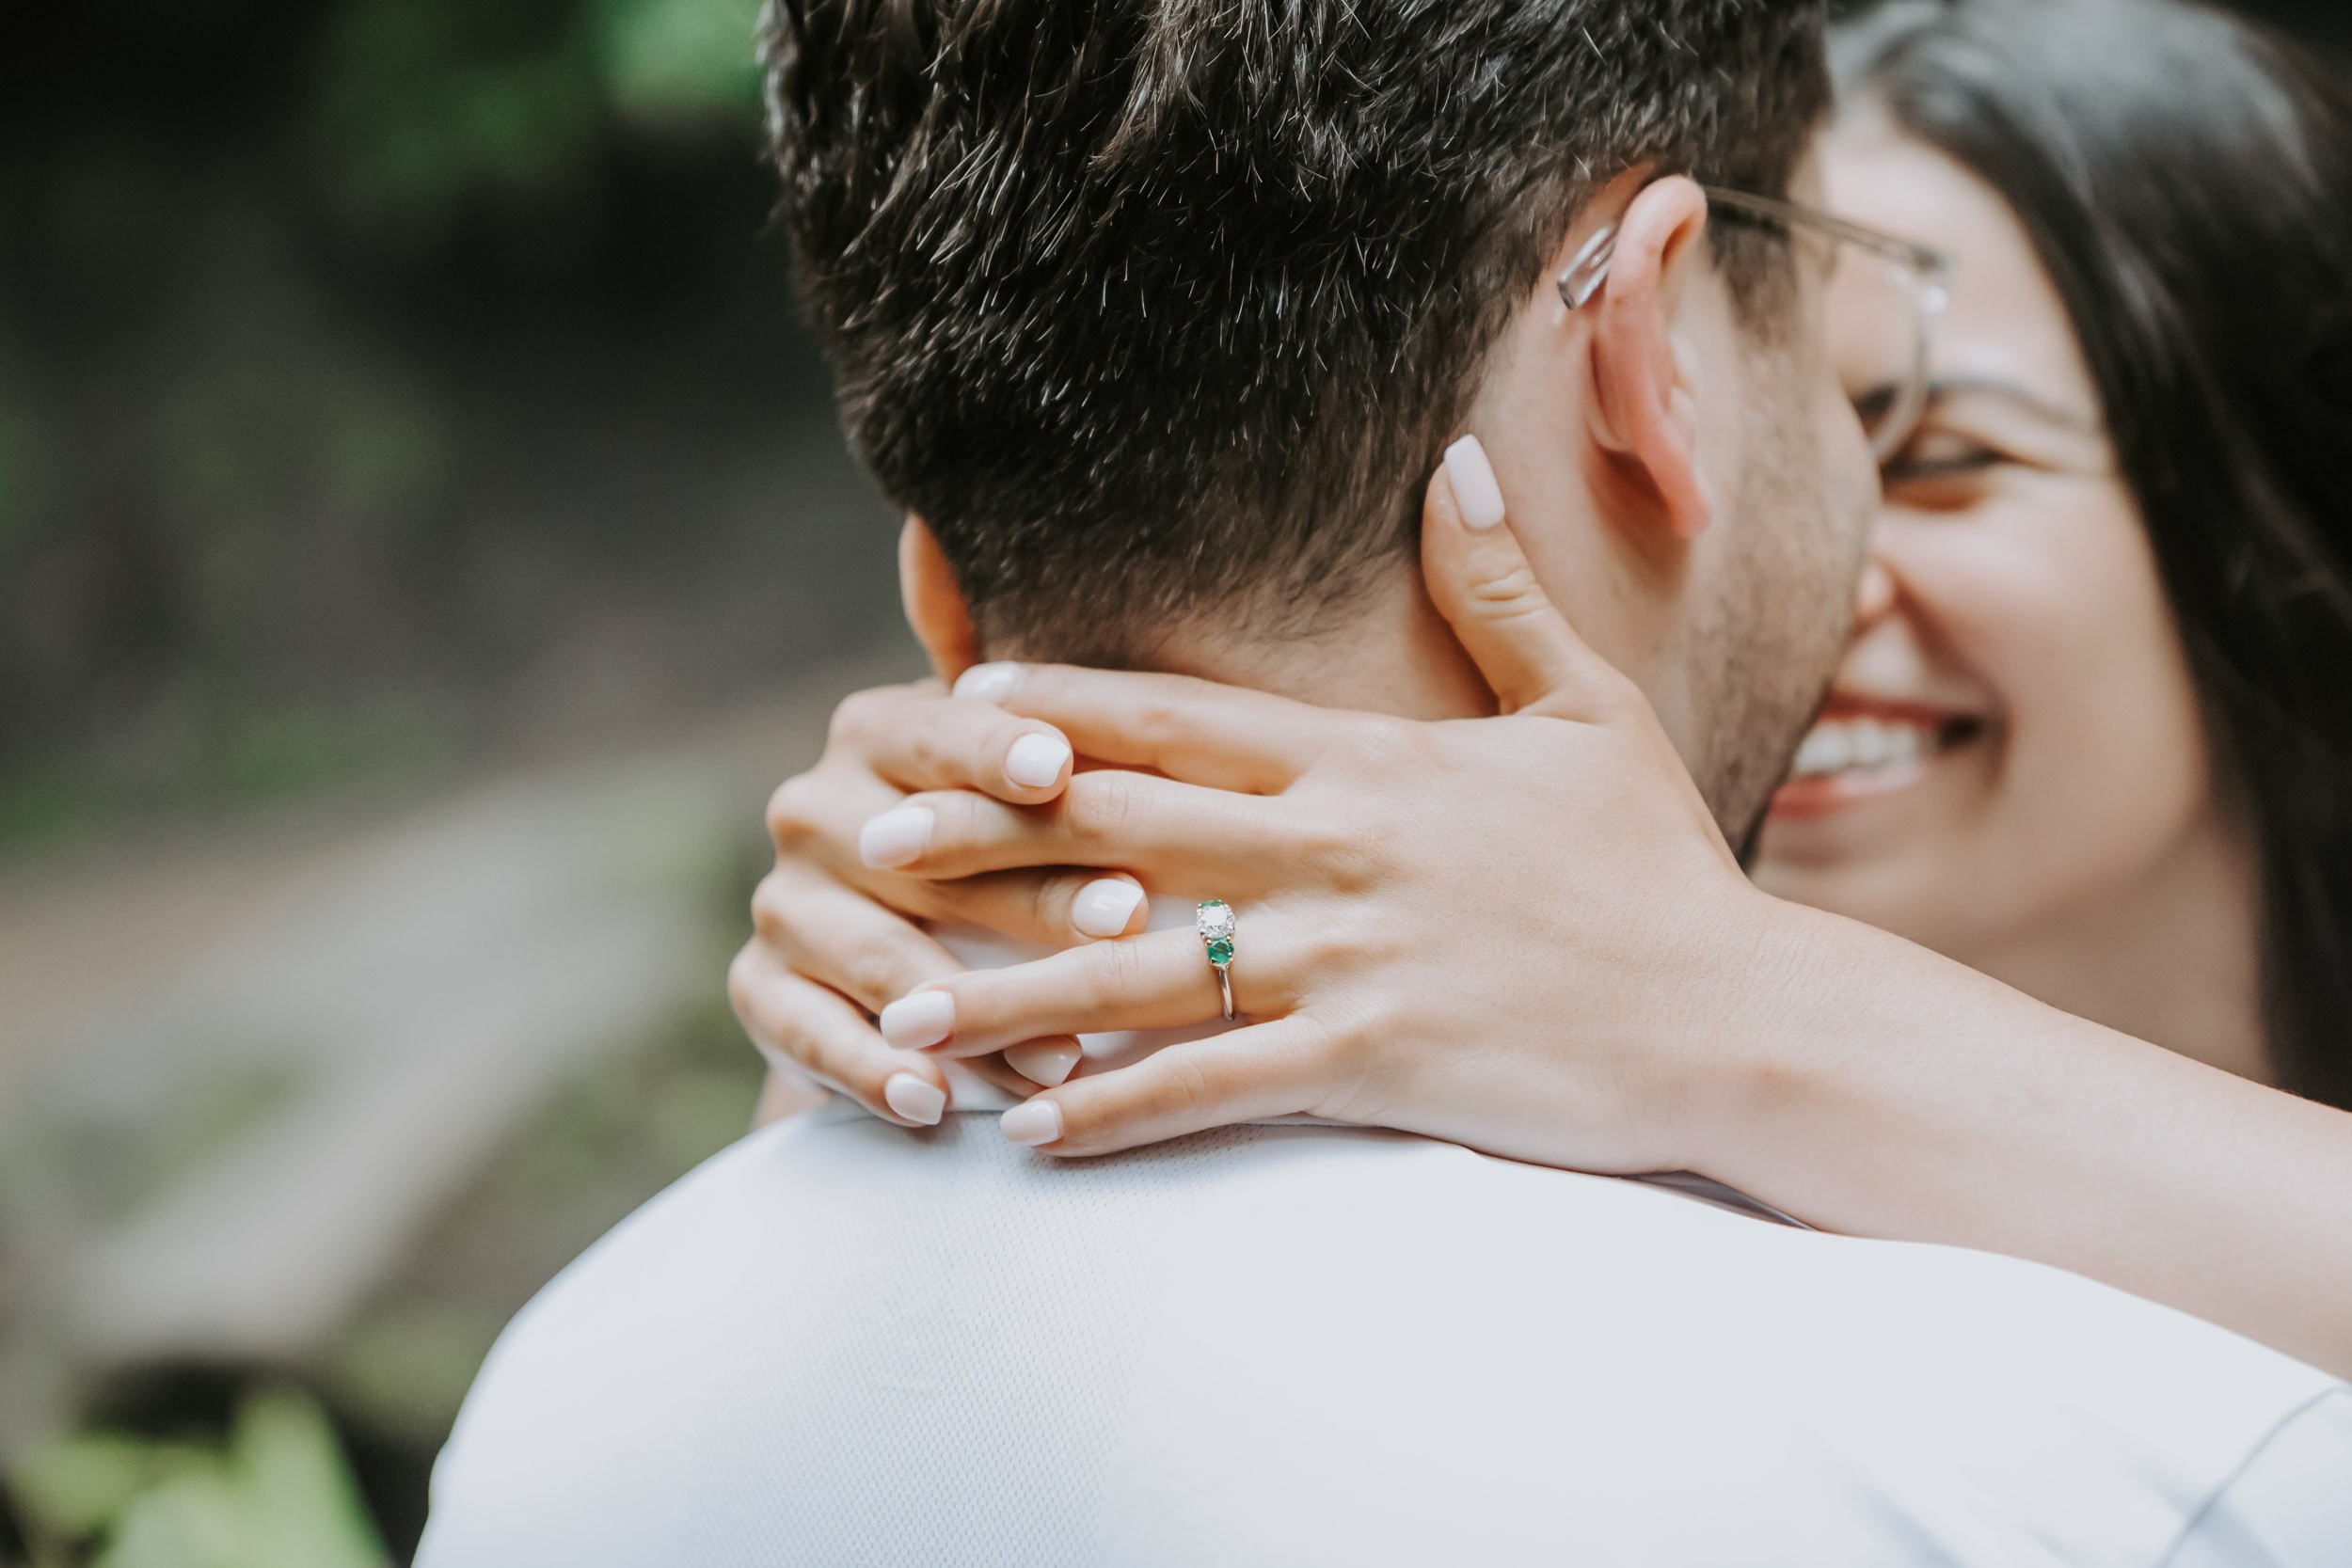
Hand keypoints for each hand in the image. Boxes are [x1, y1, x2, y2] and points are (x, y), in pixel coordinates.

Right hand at [729, 672, 1156, 1125]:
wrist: (925, 947)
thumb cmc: (1010, 832)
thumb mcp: (1025, 758)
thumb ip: (1020, 678)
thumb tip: (929, 531)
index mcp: (875, 730)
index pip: (942, 735)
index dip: (998, 748)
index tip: (1057, 768)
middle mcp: (813, 807)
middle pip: (931, 857)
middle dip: (1034, 892)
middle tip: (1125, 922)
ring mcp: (782, 901)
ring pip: (885, 960)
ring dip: (975, 1010)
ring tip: (1066, 1053)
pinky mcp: (759, 988)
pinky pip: (813, 1035)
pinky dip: (876, 1072)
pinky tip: (937, 1102)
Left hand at [868, 440, 1805, 1168]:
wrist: (1738, 1017)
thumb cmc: (1657, 869)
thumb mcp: (1584, 710)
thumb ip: (1500, 593)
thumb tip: (1453, 463)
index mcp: (1370, 760)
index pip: (1181, 718)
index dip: (1061, 706)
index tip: (958, 703)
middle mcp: (1339, 849)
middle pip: (1123, 830)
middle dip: (987, 836)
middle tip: (865, 844)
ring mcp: (1351, 958)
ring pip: (1140, 970)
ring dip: (1009, 994)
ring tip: (899, 1017)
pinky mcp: (1375, 1062)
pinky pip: (1217, 1087)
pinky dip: (1118, 1109)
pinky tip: (1032, 1133)